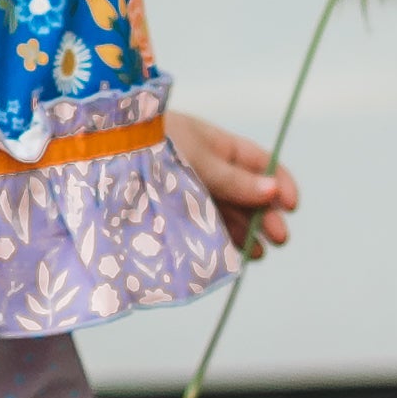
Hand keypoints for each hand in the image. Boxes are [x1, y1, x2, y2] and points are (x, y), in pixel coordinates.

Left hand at [166, 104, 298, 258]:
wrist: (104, 153)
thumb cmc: (153, 143)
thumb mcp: (199, 159)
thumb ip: (234, 180)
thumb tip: (273, 191)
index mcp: (218, 146)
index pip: (260, 163)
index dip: (279, 182)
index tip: (291, 205)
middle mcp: (209, 169)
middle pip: (249, 193)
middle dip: (267, 214)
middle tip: (279, 237)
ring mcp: (193, 191)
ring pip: (230, 212)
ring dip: (248, 231)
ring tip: (258, 251)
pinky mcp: (177, 212)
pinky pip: (208, 226)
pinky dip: (224, 240)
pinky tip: (235, 254)